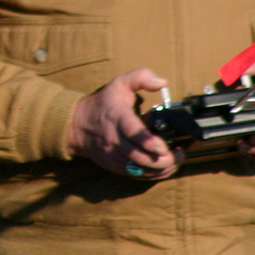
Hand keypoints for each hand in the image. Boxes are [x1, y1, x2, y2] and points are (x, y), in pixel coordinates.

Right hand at [67, 68, 183, 179]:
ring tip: (176, 158)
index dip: (149, 142)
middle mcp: (116, 140)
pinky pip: (139, 176)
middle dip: (163, 159)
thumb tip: (162, 82)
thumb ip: (141, 77)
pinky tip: (166, 166)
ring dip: (163, 168)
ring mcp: (116, 156)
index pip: (133, 132)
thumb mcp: (119, 84)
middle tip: (178, 152)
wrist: (77, 126)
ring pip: (142, 170)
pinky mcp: (117, 167)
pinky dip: (155, 174)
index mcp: (118, 118)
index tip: (163, 146)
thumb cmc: (102, 104)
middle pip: (141, 157)